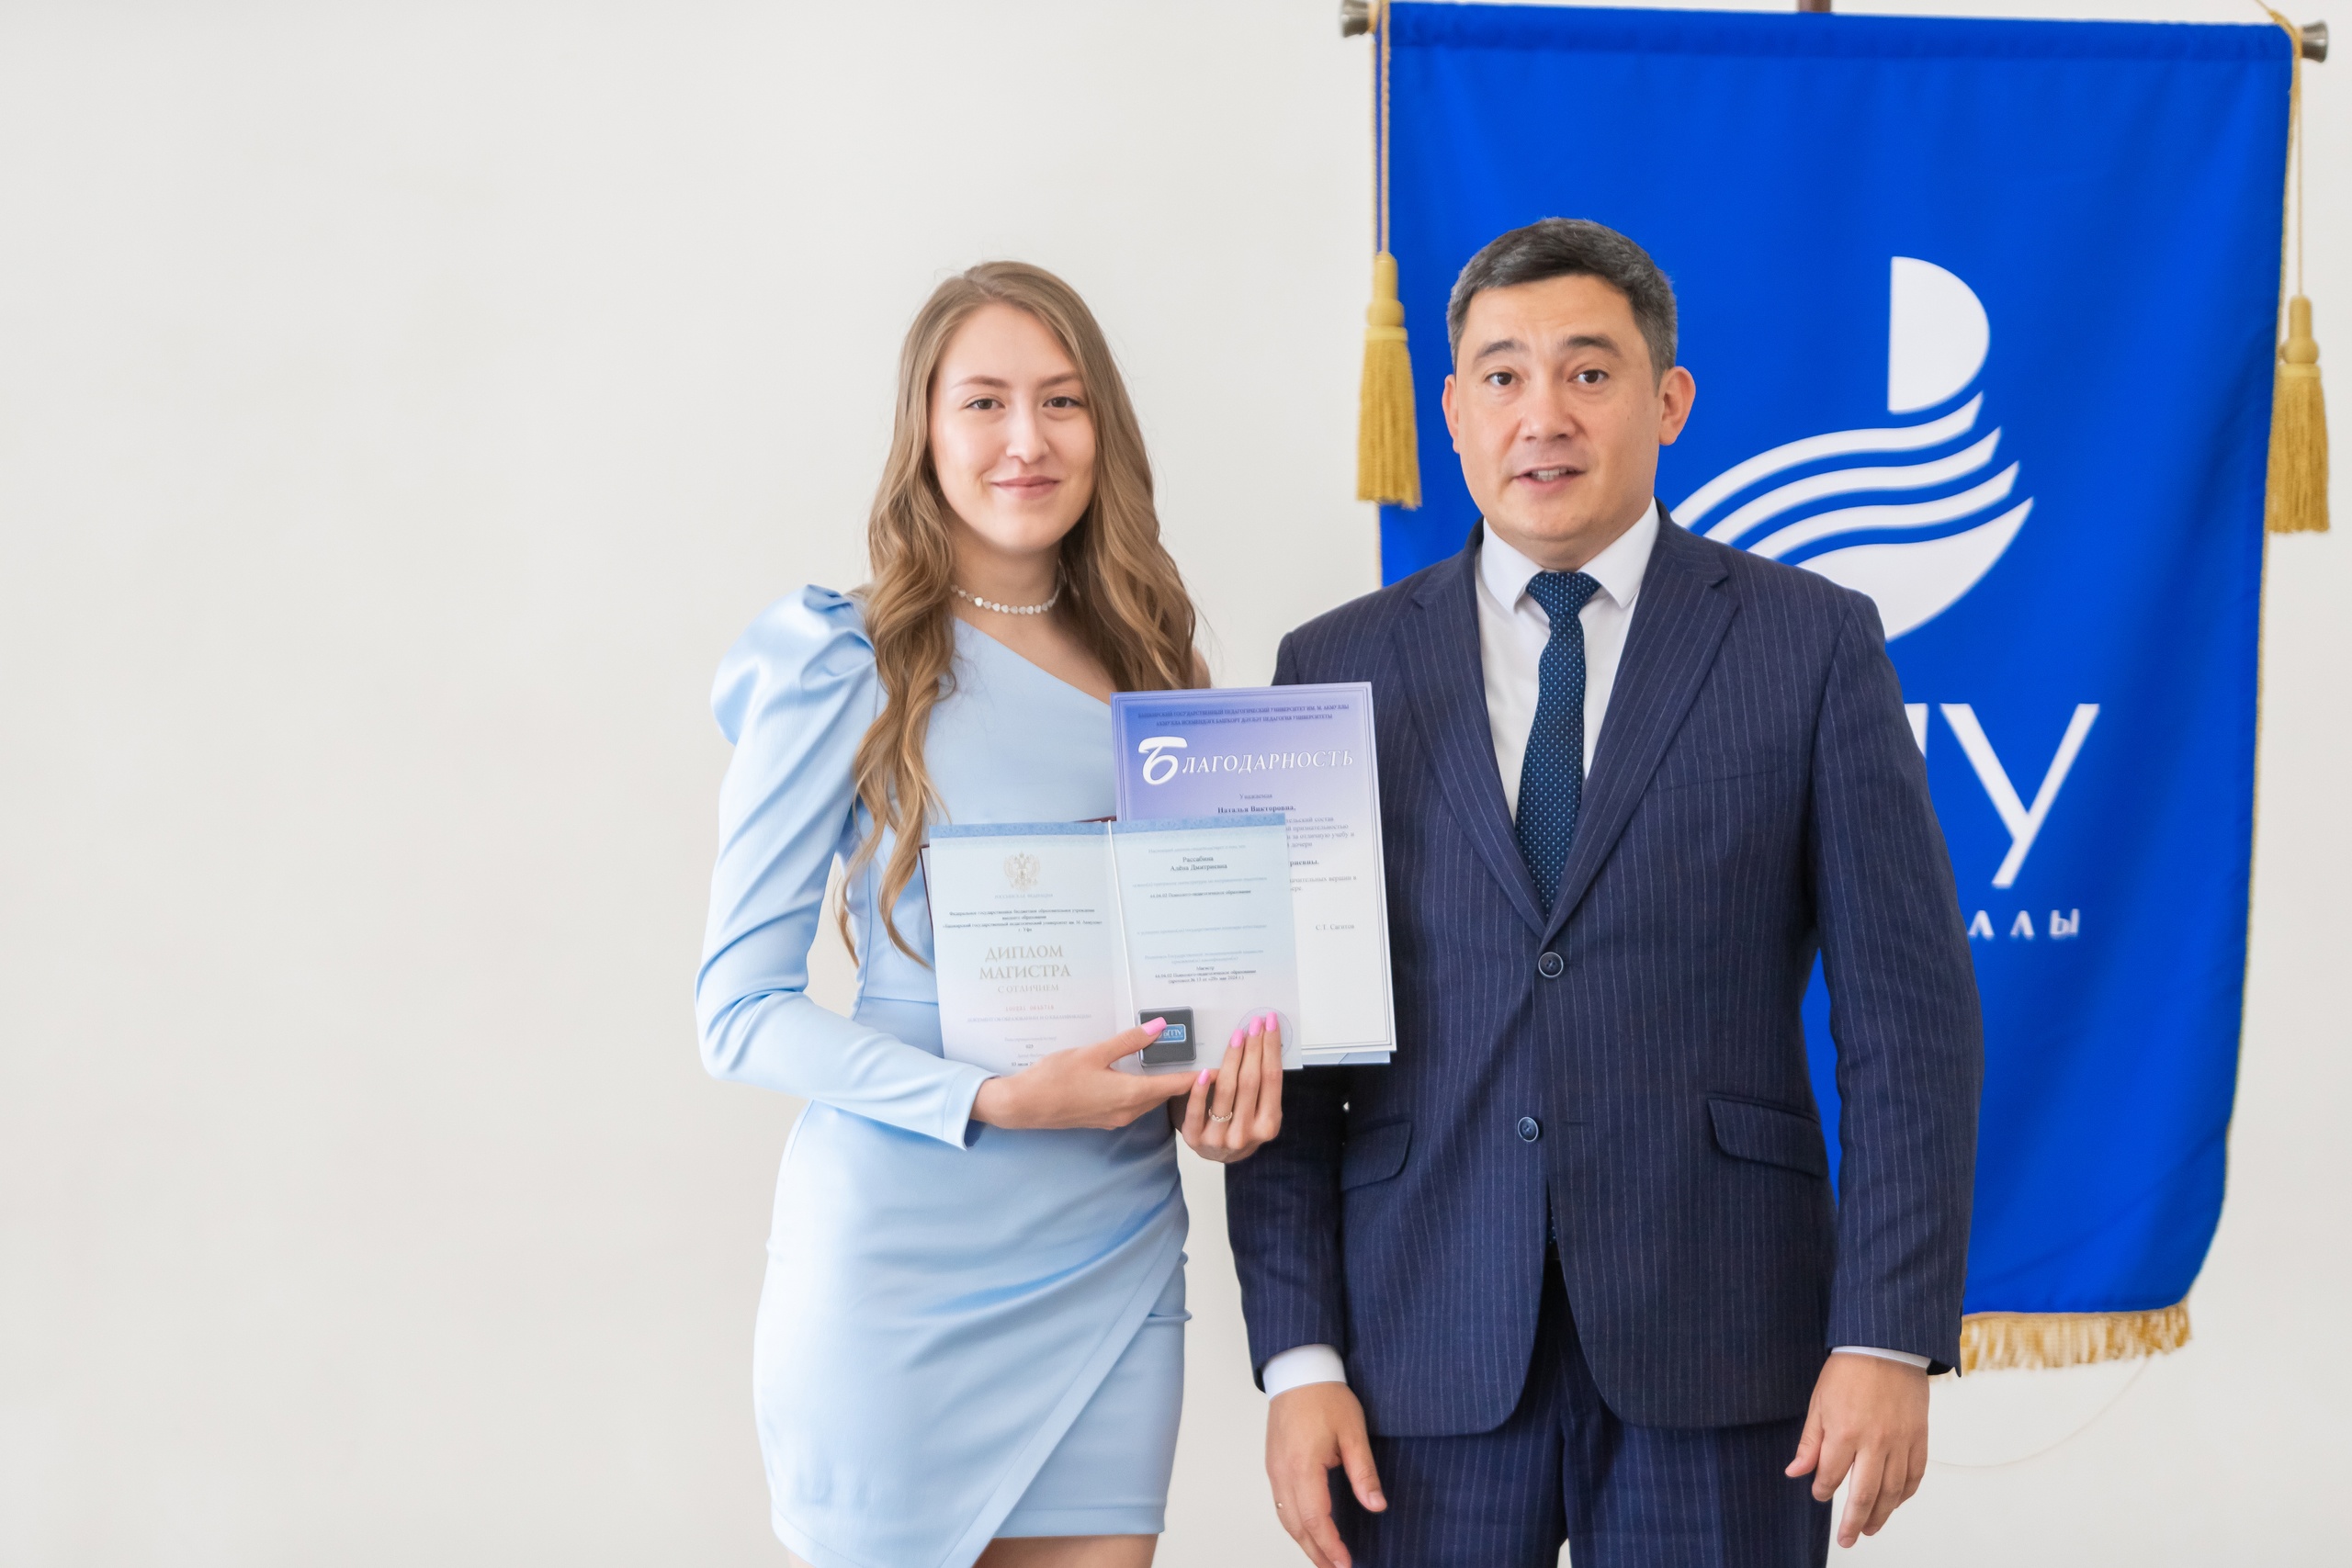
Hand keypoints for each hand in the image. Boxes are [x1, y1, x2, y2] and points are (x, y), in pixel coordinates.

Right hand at [970, 1021, 1193, 1130]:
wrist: (1025, 1106)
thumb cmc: (1056, 1077)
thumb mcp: (1093, 1053)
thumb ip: (1128, 1041)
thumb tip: (1160, 1027)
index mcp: (1130, 1094)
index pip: (1175, 1085)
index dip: (1200, 1077)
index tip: (1222, 1069)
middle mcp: (1128, 1111)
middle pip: (1166, 1095)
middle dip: (1187, 1082)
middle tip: (1205, 1063)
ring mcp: (1116, 1118)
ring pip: (1151, 1101)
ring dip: (1166, 1087)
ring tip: (1181, 1067)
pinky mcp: (1104, 1119)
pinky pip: (1136, 1105)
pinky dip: (1148, 1092)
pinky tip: (1146, 1079)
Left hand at [1179, 1012, 1285, 1162]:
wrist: (1219, 1154)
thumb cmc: (1243, 1125)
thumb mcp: (1261, 1112)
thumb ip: (1263, 1088)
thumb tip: (1266, 1042)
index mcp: (1268, 1126)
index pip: (1272, 1079)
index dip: (1271, 1049)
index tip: (1270, 1024)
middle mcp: (1246, 1133)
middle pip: (1251, 1081)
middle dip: (1253, 1047)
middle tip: (1253, 1023)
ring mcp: (1220, 1138)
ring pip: (1226, 1090)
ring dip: (1231, 1058)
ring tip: (1236, 1036)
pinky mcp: (1195, 1138)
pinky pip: (1196, 1109)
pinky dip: (1200, 1089)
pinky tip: (1204, 1070)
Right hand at [1266, 1381, 1383, 1567]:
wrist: (1298, 1370)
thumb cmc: (1325, 1396)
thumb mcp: (1353, 1432)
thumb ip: (1364, 1473)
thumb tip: (1376, 1505)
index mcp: (1303, 1466)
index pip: (1316, 1518)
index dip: (1331, 1545)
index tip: (1346, 1562)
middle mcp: (1283, 1472)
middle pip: (1296, 1525)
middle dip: (1316, 1552)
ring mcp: (1274, 1469)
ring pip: (1285, 1517)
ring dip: (1303, 1542)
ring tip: (1323, 1559)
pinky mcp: (1273, 1464)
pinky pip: (1280, 1503)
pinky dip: (1294, 1524)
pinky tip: (1307, 1530)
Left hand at [1786, 1352, 1930, 1547]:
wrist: (1886, 1346)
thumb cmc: (1848, 1371)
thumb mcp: (1818, 1403)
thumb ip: (1810, 1443)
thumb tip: (1795, 1473)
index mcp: (1845, 1433)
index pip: (1831, 1476)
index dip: (1822, 1490)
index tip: (1819, 1495)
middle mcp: (1875, 1443)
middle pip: (1865, 1495)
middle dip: (1853, 1522)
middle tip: (1847, 1540)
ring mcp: (1900, 1443)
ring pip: (1892, 1491)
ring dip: (1881, 1515)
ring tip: (1870, 1529)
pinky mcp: (1919, 1439)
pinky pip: (1914, 1476)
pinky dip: (1905, 1494)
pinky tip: (1894, 1503)